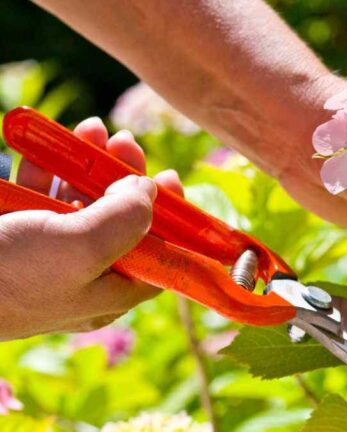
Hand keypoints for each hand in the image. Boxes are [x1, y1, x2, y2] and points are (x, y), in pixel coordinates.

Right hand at [0, 118, 182, 339]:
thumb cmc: (8, 275)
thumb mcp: (81, 249)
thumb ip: (126, 220)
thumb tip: (149, 191)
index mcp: (107, 293)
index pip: (158, 257)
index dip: (172, 220)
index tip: (172, 180)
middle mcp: (81, 276)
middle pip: (119, 221)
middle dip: (125, 178)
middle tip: (127, 142)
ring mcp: (44, 253)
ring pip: (79, 201)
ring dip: (88, 162)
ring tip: (93, 128)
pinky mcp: (12, 230)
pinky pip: (38, 194)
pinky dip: (47, 166)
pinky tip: (50, 142)